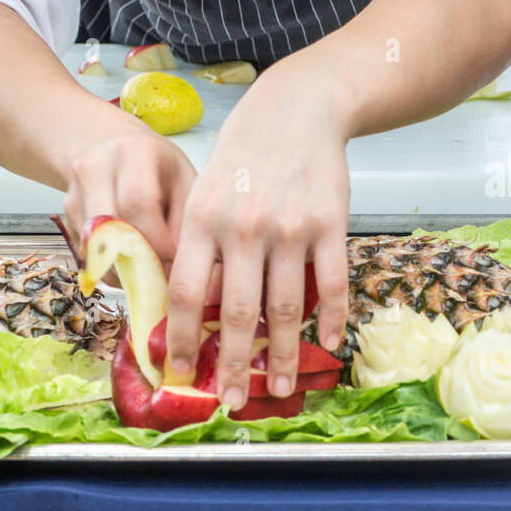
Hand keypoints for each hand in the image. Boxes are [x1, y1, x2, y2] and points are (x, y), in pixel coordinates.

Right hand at [63, 114, 196, 268]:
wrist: (116, 147)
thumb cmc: (158, 168)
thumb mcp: (183, 181)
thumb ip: (184, 222)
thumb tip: (180, 269)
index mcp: (133, 153)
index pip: (138, 203)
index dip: (158, 242)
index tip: (178, 262)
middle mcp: (95, 168)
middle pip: (110, 228)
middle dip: (140, 262)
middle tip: (164, 277)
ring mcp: (75, 191)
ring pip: (94, 248)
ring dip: (123, 271)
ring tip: (149, 272)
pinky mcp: (66, 215)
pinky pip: (87, 254)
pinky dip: (111, 268)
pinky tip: (131, 262)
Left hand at [165, 60, 350, 408]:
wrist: (296, 109)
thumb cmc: (243, 157)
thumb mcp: (204, 191)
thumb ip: (198, 247)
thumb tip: (194, 312)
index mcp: (202, 219)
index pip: (185, 294)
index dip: (180, 341)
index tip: (178, 373)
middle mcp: (244, 226)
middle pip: (238, 313)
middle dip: (235, 365)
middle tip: (233, 401)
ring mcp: (290, 227)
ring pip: (286, 307)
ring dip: (285, 355)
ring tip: (284, 386)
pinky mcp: (329, 223)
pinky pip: (332, 284)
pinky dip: (332, 319)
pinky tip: (327, 342)